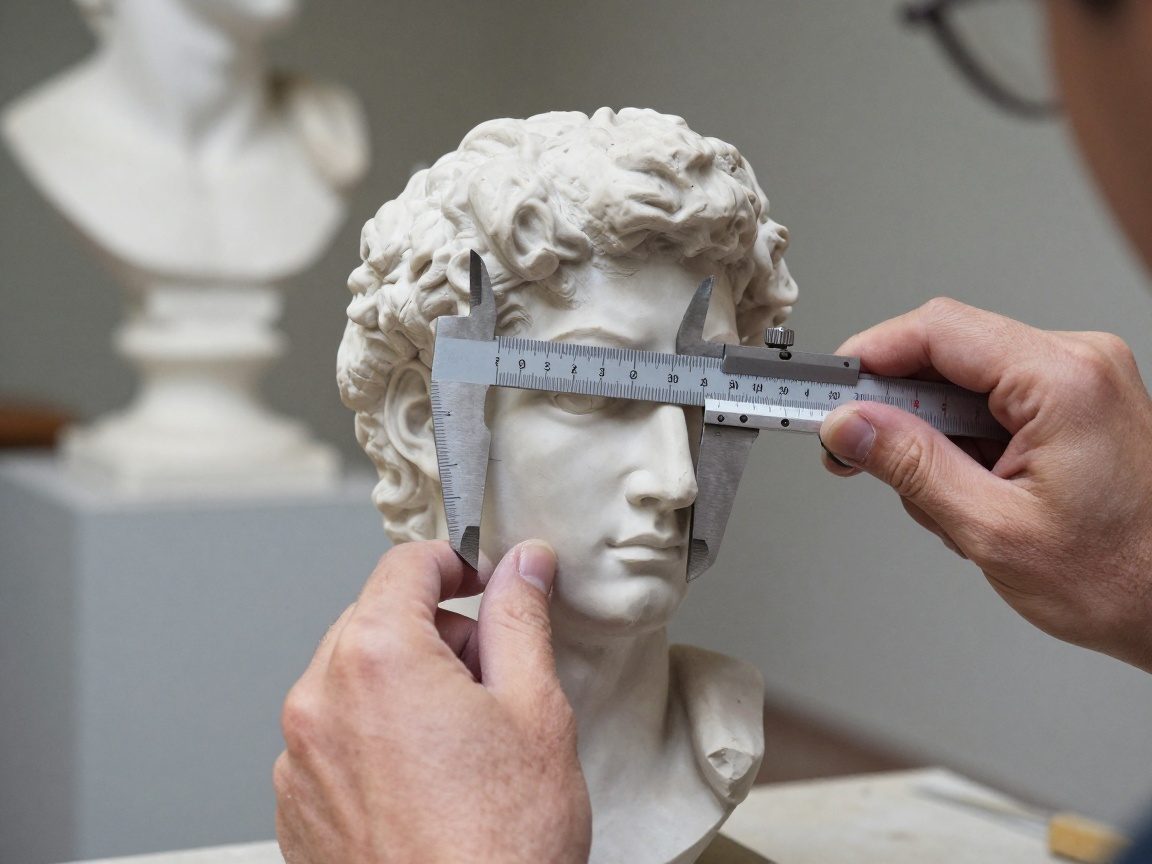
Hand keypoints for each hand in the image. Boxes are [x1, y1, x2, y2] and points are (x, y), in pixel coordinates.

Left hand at [273, 540, 590, 863]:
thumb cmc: (501, 846)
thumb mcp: (535, 709)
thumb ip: (521, 617)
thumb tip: (524, 565)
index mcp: (377, 657)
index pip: (406, 564)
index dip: (456, 562)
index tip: (484, 580)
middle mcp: (320, 700)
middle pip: (375, 619)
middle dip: (435, 630)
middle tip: (490, 675)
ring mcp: (299, 759)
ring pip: (353, 679)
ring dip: (404, 684)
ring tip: (463, 742)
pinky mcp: (297, 808)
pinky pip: (333, 738)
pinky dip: (375, 737)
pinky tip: (427, 781)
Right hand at [818, 298, 1151, 672]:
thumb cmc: (1121, 577)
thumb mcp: (993, 529)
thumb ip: (911, 467)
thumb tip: (849, 424)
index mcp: (1064, 380)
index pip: (939, 330)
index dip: (870, 355)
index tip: (828, 391)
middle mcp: (1077, 364)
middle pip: (947, 353)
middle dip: (896, 410)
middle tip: (856, 456)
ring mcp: (1079, 381)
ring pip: (962, 383)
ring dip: (932, 439)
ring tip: (949, 505)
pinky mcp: (1075, 402)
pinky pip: (992, 402)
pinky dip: (963, 445)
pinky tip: (972, 494)